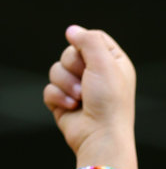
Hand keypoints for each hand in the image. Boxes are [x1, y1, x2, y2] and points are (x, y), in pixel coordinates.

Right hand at [43, 25, 137, 168]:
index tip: (93, 59)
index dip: (86, 45)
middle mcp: (97, 75)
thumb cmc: (109, 103)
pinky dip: (58, 97)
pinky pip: (50, 88)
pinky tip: (72, 108)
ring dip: (66, 84)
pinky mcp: (65, 103)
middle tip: (87, 84)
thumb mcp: (104, 62)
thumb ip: (88, 40)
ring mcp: (80, 90)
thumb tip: (72, 31)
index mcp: (113, 63)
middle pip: (70, 52)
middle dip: (74, 67)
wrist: (101, 137)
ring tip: (80, 99)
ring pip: (57, 70)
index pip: (92, 38)